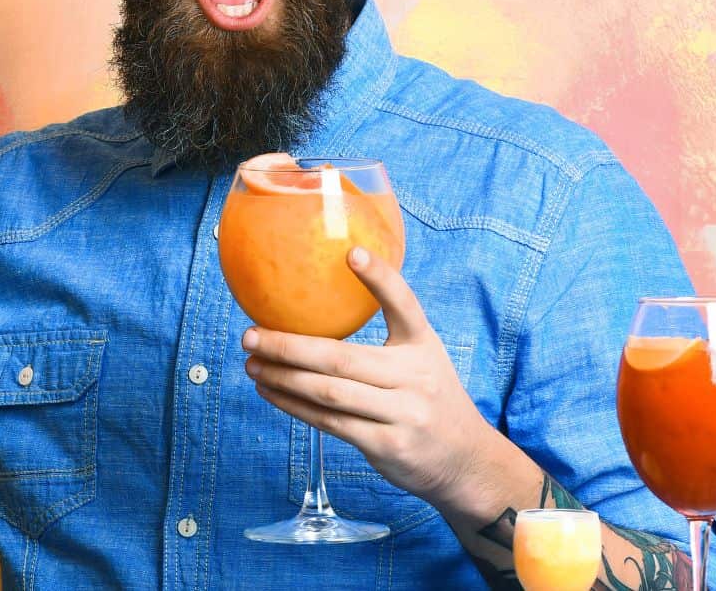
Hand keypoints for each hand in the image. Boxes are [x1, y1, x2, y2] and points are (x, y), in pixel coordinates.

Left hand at [241, 246, 500, 507]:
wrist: (466, 461)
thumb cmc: (429, 399)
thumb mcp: (423, 359)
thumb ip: (387, 339)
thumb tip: (318, 312)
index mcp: (424, 345)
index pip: (404, 305)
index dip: (380, 278)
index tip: (351, 253)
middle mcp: (415, 377)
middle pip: (340, 358)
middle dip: (287, 346)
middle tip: (249, 335)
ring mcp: (403, 413)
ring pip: (328, 392)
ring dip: (282, 378)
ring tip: (251, 365)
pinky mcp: (387, 445)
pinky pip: (330, 422)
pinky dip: (294, 406)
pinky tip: (270, 392)